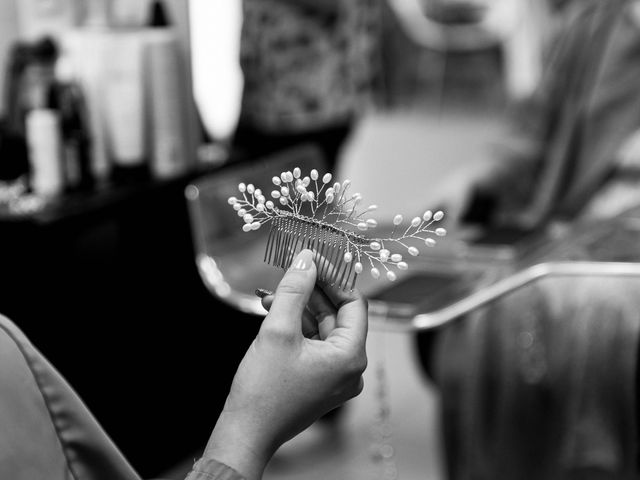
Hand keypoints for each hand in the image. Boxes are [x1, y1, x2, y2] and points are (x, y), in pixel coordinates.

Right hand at [203, 249, 367, 479]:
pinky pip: (314, 344)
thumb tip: (306, 260)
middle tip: (292, 270)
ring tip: (272, 293)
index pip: (354, 303)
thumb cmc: (263, 390)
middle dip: (312, 291)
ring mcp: (335, 377)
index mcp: (350, 357)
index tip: (312, 261)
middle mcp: (349, 368)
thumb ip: (294, 290)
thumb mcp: (278, 330)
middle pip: (338, 315)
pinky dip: (297, 327)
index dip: (333, 278)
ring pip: (323, 328)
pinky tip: (273, 312)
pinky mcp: (319, 381)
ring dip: (300, 308)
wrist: (246, 432)